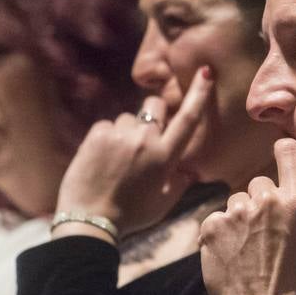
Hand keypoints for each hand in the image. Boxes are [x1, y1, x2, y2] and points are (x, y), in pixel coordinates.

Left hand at [55, 69, 213, 234]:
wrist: (90, 222)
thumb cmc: (131, 216)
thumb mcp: (164, 203)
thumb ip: (180, 181)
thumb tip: (189, 168)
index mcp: (165, 158)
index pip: (188, 119)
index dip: (199, 94)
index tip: (205, 72)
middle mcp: (145, 141)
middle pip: (154, 106)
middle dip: (152, 114)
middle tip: (142, 137)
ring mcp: (120, 136)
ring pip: (128, 119)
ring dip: (125, 133)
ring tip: (116, 159)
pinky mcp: (97, 135)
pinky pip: (106, 126)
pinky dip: (105, 138)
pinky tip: (101, 159)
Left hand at [199, 139, 295, 294]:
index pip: (287, 150)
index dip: (285, 154)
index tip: (284, 165)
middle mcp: (265, 200)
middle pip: (259, 182)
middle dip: (263, 202)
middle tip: (269, 233)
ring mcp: (235, 212)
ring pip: (237, 200)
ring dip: (242, 218)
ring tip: (251, 247)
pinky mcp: (211, 227)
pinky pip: (216, 218)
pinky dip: (222, 233)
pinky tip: (233, 254)